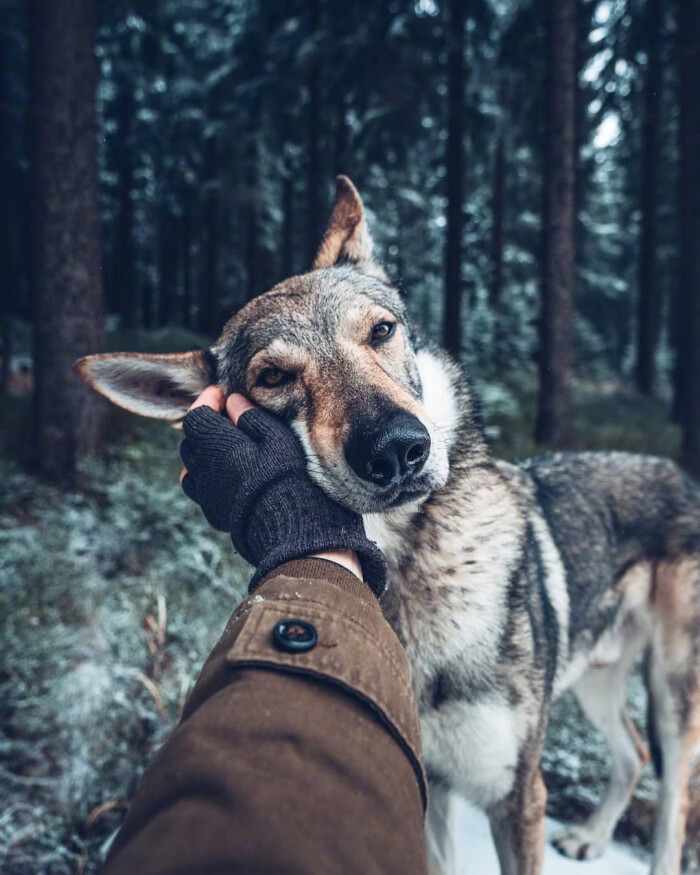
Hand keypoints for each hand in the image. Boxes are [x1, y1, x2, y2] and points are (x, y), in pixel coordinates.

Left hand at [179, 388, 386, 594]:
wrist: (295, 532)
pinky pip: (202, 491)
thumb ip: (252, 418)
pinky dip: (209, 478)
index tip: (224, 394)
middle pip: (191, 441)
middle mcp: (205, 470)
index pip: (196, 416)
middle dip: (206, 425)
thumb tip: (232, 402)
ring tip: (229, 449)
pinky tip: (230, 476)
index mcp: (217, 446)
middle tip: (229, 418)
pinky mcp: (216, 516)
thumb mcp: (279, 439)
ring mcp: (207, 496)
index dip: (207, 401)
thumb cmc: (291, 479)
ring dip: (205, 453)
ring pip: (192, 468)